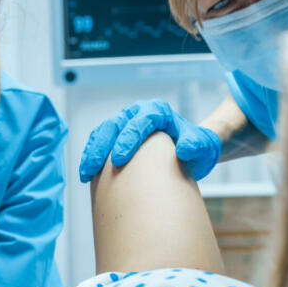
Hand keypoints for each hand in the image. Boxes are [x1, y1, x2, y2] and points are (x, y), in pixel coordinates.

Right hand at [80, 99, 221, 181]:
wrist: (191, 150)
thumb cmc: (197, 147)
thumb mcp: (202, 147)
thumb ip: (196, 146)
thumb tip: (184, 149)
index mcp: (157, 111)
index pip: (139, 121)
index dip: (127, 139)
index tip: (118, 160)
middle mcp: (138, 112)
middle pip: (115, 124)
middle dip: (101, 146)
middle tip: (94, 168)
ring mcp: (126, 122)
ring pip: (103, 132)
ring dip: (91, 152)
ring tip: (85, 174)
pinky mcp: (118, 135)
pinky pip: (100, 142)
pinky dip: (92, 156)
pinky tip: (87, 175)